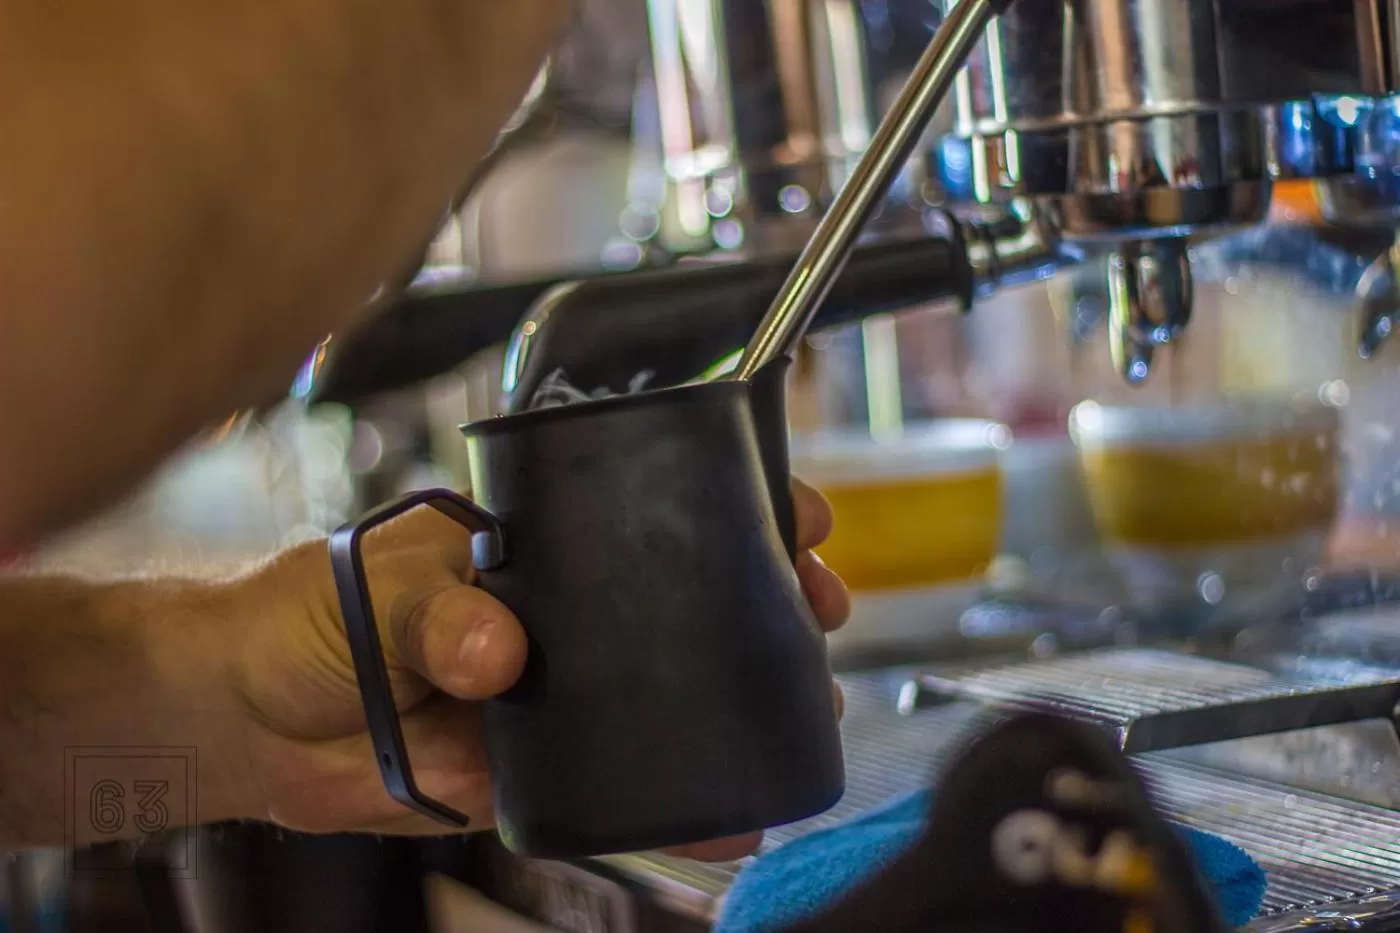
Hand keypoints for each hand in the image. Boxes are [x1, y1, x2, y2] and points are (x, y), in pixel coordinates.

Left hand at [227, 479, 849, 859]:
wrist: (247, 720)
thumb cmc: (303, 616)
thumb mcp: (377, 591)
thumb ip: (437, 617)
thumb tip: (502, 651)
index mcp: (529, 548)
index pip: (642, 512)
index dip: (724, 506)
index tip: (788, 515)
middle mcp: (553, 617)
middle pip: (676, 603)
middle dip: (757, 602)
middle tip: (815, 612)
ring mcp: (548, 693)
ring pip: (660, 694)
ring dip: (731, 700)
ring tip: (803, 706)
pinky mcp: (528, 769)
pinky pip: (612, 785)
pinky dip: (668, 803)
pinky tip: (725, 813)